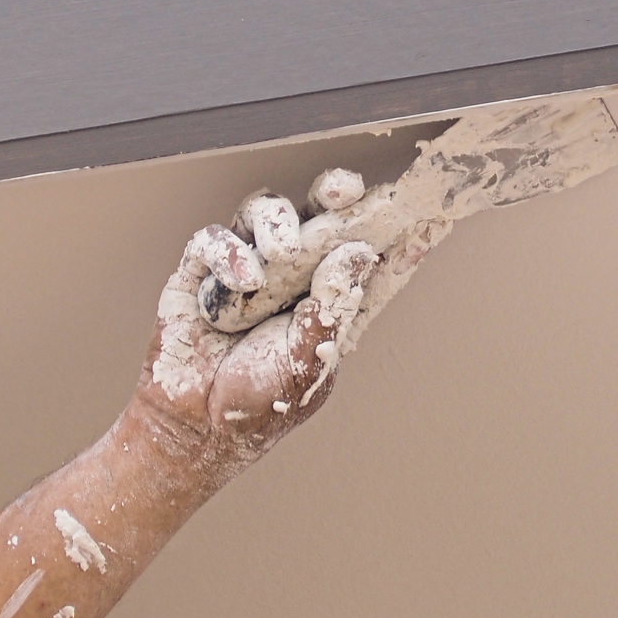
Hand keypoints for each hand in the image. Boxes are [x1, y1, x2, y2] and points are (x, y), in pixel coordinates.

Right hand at [137, 171, 378, 447]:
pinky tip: (243, 280)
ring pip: (267, 214)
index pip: (366, 256)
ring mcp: (247, 270)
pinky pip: (214, 241)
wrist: (194, 428)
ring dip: (277, 222)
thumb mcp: (308, 363)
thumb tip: (359, 255)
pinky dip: (229, 254)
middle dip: (335, 195)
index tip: (423, 205)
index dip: (393, 230)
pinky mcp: (203, 273)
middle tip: (346, 189)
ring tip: (282, 251)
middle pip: (318, 216)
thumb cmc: (258, 404)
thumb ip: (332, 308)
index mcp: (330, 301)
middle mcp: (293, 277)